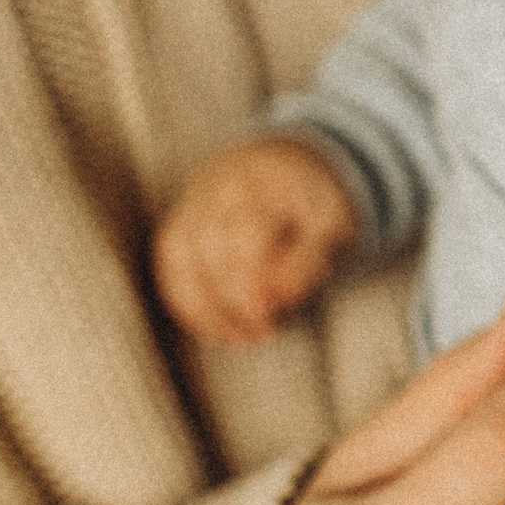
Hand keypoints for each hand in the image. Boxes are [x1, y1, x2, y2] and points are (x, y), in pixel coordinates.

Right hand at [155, 137, 357, 344]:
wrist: (288, 167)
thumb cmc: (314, 207)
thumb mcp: (333, 228)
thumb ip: (307, 262)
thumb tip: (275, 299)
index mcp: (267, 181)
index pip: (247, 232)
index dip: (251, 280)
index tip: (266, 316)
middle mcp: (222, 186)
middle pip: (212, 247)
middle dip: (235, 297)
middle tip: (264, 330)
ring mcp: (196, 202)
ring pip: (182, 256)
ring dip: (207, 305)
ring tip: (240, 337)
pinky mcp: (180, 222)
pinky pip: (170, 263)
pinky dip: (186, 299)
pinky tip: (213, 327)